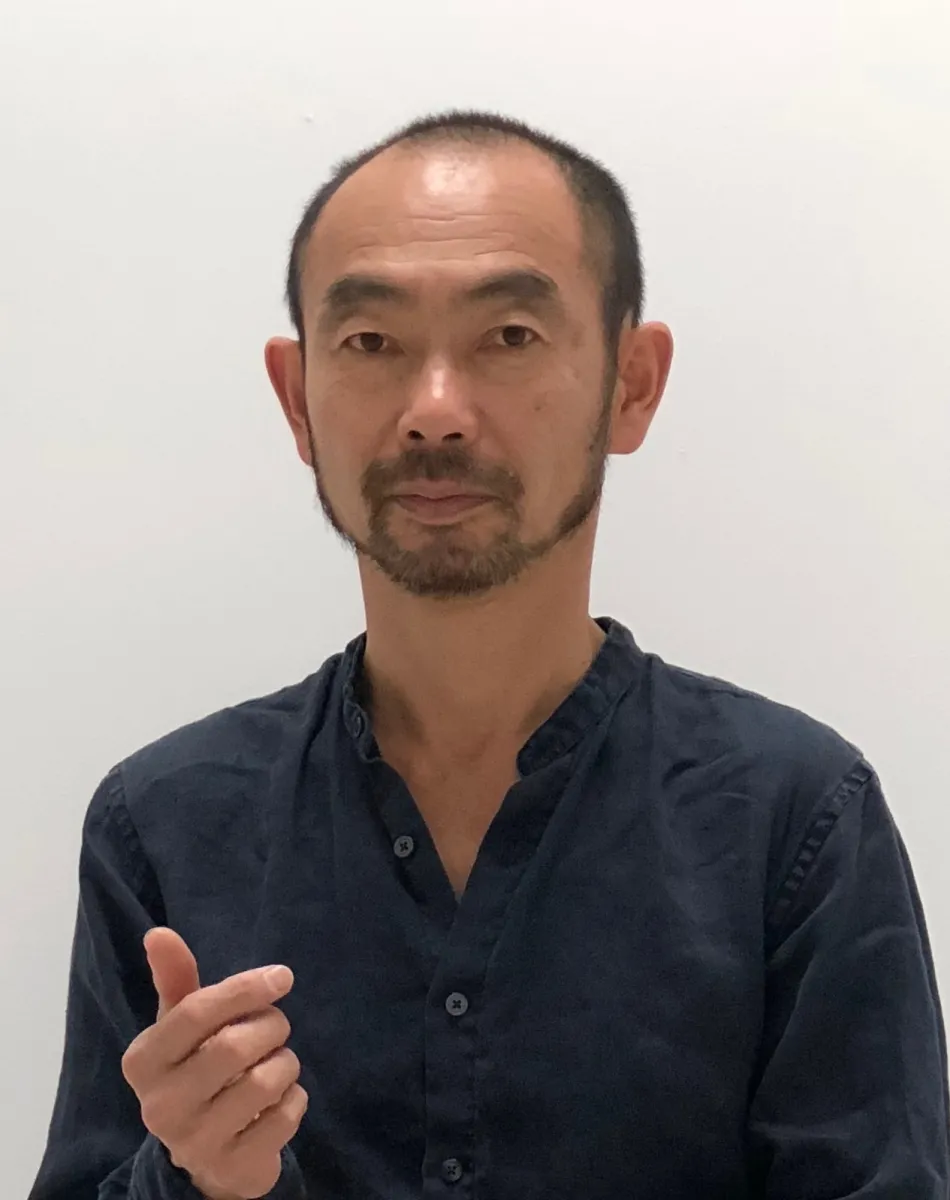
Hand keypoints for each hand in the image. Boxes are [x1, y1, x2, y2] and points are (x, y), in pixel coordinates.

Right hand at [121, 927, 307, 1199]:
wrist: (206, 1155)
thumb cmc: (195, 1069)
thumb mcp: (181, 1026)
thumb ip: (175, 979)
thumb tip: (158, 932)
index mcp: (143, 1060)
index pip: (196, 1012)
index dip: (245, 988)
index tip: (282, 977)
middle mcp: (159, 1105)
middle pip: (233, 1046)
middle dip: (270, 1025)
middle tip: (277, 1025)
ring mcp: (194, 1142)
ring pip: (264, 1081)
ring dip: (286, 1062)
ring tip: (277, 1062)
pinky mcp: (231, 1168)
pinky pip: (285, 1117)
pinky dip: (296, 1099)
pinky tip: (281, 1099)